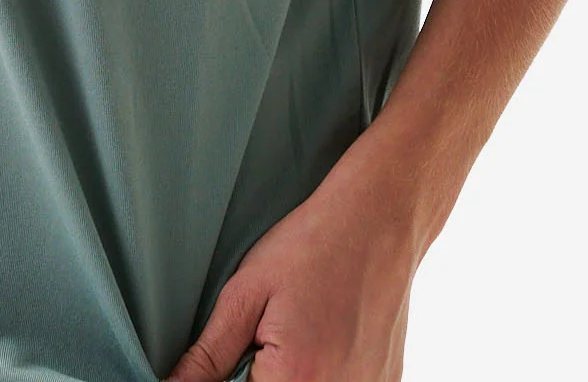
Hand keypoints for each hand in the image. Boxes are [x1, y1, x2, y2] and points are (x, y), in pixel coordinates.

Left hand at [163, 132, 420, 381]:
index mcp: (297, 380)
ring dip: (293, 372)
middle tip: (268, 334)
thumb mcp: (245, 294)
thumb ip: (208, 356)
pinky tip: (325, 335)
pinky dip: (325, 369)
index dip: (230, 376)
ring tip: (300, 329)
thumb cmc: (311, 247)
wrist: (378, 221)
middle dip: (259, 373)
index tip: (240, 347)